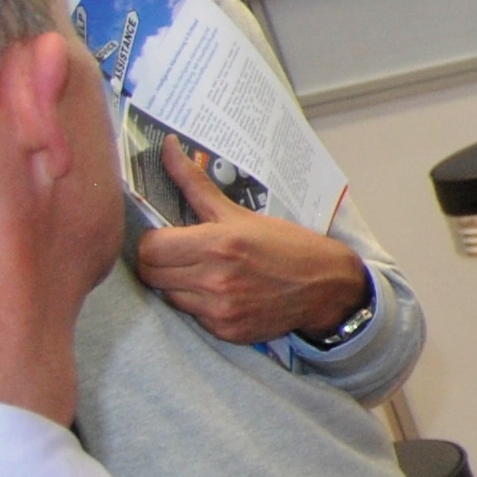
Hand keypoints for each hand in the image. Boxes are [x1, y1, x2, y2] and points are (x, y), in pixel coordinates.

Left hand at [135, 140, 371, 343]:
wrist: (326, 285)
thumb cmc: (286, 245)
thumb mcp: (240, 213)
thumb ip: (195, 183)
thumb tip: (167, 146)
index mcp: (217, 244)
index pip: (149, 248)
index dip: (152, 242)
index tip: (168, 237)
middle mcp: (216, 279)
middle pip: (151, 274)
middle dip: (160, 262)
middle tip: (180, 255)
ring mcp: (220, 309)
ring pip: (168, 296)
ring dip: (178, 285)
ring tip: (204, 273)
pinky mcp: (226, 331)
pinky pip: (193, 317)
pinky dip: (201, 306)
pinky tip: (223, 293)